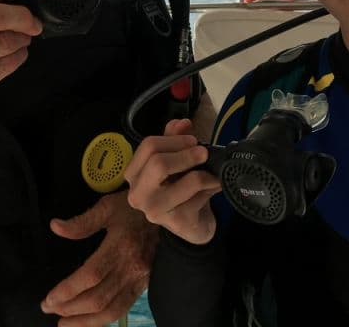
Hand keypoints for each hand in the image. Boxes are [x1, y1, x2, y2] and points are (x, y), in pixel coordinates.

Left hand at [42, 192, 155, 326]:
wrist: (171, 213)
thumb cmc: (135, 208)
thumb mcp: (108, 206)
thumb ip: (82, 222)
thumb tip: (55, 227)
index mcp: (120, 246)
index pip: (90, 276)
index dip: (68, 290)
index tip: (49, 298)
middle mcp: (131, 268)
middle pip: (98, 298)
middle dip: (70, 308)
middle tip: (48, 308)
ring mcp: (140, 280)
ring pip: (111, 310)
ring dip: (85, 321)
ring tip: (63, 323)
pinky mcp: (144, 286)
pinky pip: (122, 309)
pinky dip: (103, 320)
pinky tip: (88, 321)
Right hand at [124, 119, 220, 244]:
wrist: (192, 224)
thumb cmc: (179, 188)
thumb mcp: (174, 161)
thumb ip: (174, 139)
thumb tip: (183, 123)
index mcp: (134, 175)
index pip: (148, 146)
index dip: (174, 139)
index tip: (192, 140)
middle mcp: (138, 195)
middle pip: (158, 163)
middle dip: (187, 154)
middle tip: (203, 152)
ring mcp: (156, 211)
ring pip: (186, 181)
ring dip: (205, 172)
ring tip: (212, 171)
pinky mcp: (177, 222)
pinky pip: (201, 195)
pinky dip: (212, 184)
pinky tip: (214, 185)